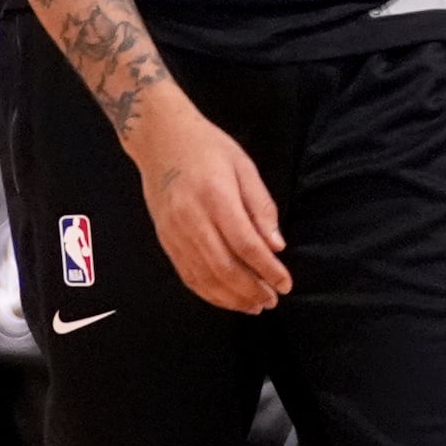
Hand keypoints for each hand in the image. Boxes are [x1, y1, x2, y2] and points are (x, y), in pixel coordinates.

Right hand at [125, 92, 292, 314]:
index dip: (268, 269)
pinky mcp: (165, 240)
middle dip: (252, 290)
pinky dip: (209, 293)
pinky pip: (187, 275)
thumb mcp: (243, 166)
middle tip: (272, 300)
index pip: (246, 244)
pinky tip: (227, 299)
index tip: (285, 284)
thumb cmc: (207, 148)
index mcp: (216, 197)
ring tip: (254, 306)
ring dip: (232, 298)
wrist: (160, 139)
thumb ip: (260, 207)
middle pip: (225, 267)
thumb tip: (276, 246)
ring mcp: (174, 233)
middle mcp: (192, 219)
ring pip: (204, 278)